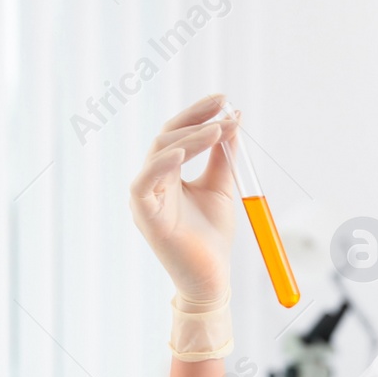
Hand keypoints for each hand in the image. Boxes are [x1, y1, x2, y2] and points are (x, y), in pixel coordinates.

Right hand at [128, 93, 240, 304]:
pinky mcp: (144, 215)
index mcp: (168, 174)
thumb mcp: (221, 188)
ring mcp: (145, 197)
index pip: (178, 133)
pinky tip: (183, 151)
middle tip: (224, 110)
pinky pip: (144, 182)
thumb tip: (233, 120)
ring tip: (217, 130)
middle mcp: (153, 181)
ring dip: (190, 138)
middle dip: (196, 119)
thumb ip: (222, 156)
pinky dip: (161, 164)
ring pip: (159, 153)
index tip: (223, 99)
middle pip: (167, 137)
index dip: (198, 114)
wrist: (211, 277)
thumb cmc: (212, 237)